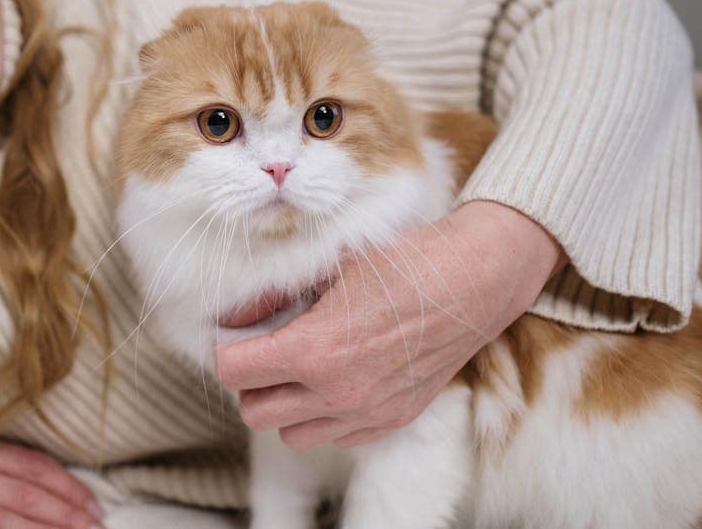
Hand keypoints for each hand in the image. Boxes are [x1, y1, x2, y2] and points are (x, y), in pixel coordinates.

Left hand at [215, 200, 563, 449]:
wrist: (473, 281)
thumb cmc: (404, 264)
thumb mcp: (331, 265)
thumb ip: (275, 294)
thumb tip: (237, 311)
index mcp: (314, 350)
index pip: (233, 372)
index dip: (228, 350)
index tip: (236, 336)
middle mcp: (336, 392)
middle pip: (254, 412)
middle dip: (251, 382)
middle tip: (266, 352)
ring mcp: (366, 412)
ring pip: (291, 435)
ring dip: (286, 405)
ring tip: (300, 369)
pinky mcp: (391, 419)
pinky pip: (336, 438)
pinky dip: (325, 416)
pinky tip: (337, 379)